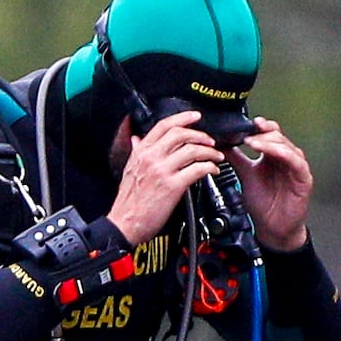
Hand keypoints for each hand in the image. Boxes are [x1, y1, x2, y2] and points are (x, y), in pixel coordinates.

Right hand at [104, 111, 230, 251]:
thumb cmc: (127, 202)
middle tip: (210, 141)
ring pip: (193, 150)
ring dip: (210, 152)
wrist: (124, 224)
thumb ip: (136, 153)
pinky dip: (210, 168)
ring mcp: (162, 171)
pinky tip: (212, 171)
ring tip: (216, 157)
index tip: (196, 116)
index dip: (183, 118)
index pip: (164, 126)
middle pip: (181, 134)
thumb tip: (137, 139)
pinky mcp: (173, 186)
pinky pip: (198, 169)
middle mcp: (151, 158)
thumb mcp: (128, 171)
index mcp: (141, 153)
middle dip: (201, 135)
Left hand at [232, 116, 313, 251]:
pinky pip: (296, 162)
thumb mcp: (245, 176)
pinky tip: (271, 152)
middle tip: (247, 132)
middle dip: (263, 132)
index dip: (260, 127)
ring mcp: (296, 167)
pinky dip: (283, 154)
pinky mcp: (303, 178)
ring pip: (286, 147)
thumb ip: (236, 160)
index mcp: (273, 156)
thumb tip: (222, 145)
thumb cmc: (263, 203)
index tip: (246, 123)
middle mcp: (286, 159)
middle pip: (278, 137)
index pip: (269, 134)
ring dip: (269, 142)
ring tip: (253, 141)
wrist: (272, 227)